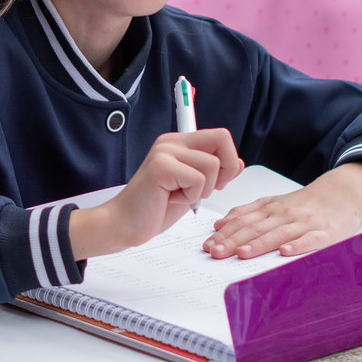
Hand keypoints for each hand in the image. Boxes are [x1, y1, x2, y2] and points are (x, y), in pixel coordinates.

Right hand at [69, 129, 242, 259]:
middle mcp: (171, 142)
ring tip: (178, 196)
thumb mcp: (192, 189)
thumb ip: (214, 174)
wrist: (123, 225)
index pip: (220, 136)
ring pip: (212, 165)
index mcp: (179, 143)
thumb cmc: (154, 209)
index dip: (228, 160)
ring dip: (202, 190)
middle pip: (222, 140)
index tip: (215, 182)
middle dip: (224, 170)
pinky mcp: (161, 167)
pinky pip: (197, 180)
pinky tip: (170, 200)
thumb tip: (238, 163)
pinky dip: (190, 198)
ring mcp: (165, 152)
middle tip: (202, 189)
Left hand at [203, 162, 361, 260]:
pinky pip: (311, 240)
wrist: (342, 191)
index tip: (208, 245)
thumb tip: (219, 224)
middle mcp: (285, 214)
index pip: (242, 221)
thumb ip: (247, 212)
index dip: (224, 234)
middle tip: (215, 252)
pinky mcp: (326, 233)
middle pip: (255, 228)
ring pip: (278, 234)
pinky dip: (298, 246)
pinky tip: (285, 252)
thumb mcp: (274, 202)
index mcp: (270, 208)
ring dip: (259, 244)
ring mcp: (305, 223)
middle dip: (233, 241)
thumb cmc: (306, 203)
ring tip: (242, 253)